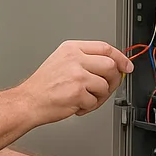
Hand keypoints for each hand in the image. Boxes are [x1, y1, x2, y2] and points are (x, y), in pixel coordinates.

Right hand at [19, 41, 133, 124]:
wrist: (28, 102)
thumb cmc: (43, 85)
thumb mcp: (62, 61)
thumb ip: (86, 60)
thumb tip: (112, 66)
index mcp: (72, 48)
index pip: (105, 48)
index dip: (120, 58)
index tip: (127, 66)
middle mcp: (75, 59)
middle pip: (110, 66)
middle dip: (112, 80)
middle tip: (104, 88)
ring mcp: (77, 75)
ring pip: (105, 85)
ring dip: (98, 96)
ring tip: (84, 98)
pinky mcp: (78, 92)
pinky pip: (95, 101)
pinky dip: (88, 107)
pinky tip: (76, 105)